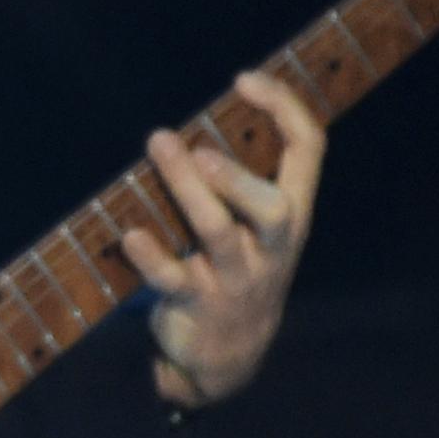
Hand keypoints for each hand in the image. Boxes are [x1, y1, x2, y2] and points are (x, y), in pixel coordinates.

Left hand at [122, 71, 326, 407]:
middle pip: (272, 207)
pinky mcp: (196, 304)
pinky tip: (129, 235)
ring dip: (186, 191)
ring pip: (217, 233)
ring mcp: (235, 278)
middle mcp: (270, 246)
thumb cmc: (239, 268)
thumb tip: (203, 112)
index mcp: (291, 215)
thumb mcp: (257, 227)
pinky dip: (152, 256)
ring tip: (158, 145)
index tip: (245, 79)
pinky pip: (174, 279)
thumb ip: (242, 175)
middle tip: (198, 145)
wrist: (230, 358)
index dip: (285, 109)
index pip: (309, 152)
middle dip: (235, 175)